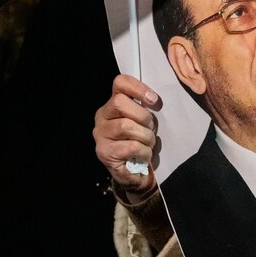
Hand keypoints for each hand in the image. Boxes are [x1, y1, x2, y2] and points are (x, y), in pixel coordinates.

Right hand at [93, 74, 161, 199]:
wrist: (136, 172)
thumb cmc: (141, 141)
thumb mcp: (144, 121)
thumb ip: (145, 108)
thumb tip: (155, 100)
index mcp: (113, 104)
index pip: (119, 83)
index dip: (138, 88)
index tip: (154, 101)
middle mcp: (102, 117)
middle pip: (119, 103)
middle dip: (142, 116)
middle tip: (150, 128)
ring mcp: (100, 135)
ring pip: (125, 126)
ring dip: (145, 136)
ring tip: (149, 143)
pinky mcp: (104, 153)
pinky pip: (131, 146)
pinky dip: (144, 151)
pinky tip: (145, 155)